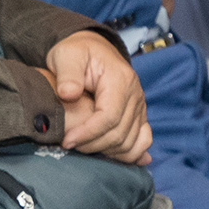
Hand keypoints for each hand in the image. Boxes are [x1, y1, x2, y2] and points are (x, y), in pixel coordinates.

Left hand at [44, 32, 151, 163]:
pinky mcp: (138, 114)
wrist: (91, 50)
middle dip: (94, 144)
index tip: (67, 140)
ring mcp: (139, 106)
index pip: (110, 116)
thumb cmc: (76, 53)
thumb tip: (68, 93)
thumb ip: (67, 74)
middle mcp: (135, 94)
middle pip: (121, 133)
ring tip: (83, 148)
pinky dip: (130, 153)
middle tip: (69, 144)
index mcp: (120, 79)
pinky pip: (142, 139)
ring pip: (131, 141)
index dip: (88, 133)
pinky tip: (114, 158)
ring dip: (107, 151)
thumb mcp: (66, 55)